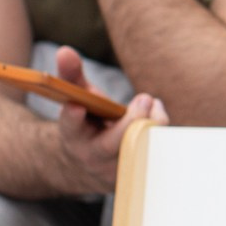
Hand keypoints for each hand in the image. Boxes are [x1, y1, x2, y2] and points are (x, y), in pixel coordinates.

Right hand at [53, 45, 169, 195]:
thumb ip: (72, 76)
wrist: (90, 164)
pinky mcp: (137, 175)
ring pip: (138, 151)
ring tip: (154, 104)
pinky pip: (154, 156)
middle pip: (111, 145)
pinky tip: (159, 117)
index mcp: (74, 136)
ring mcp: (116, 170)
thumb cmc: (88, 122)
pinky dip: (160, 135)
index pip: (71, 128)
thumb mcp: (78, 99)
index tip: (77, 106)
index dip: (73, 118)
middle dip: (129, 122)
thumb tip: (65, 50)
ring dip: (152, 125)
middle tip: (143, 98)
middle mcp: (93, 156)